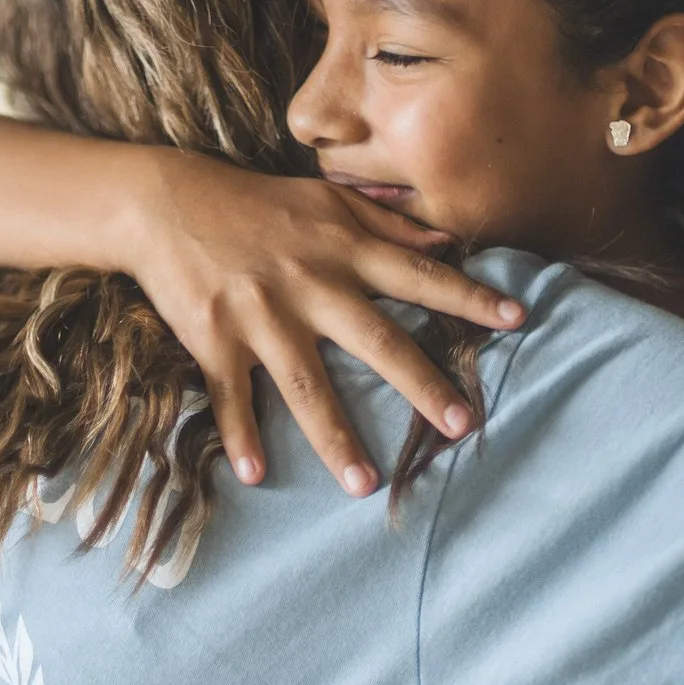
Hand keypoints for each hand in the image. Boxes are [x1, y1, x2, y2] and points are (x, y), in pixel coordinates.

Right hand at [130, 151, 524, 493]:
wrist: (166, 201)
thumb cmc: (254, 202)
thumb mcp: (326, 198)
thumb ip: (387, 224)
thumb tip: (448, 242)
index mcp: (342, 250)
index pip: (418, 276)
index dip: (469, 297)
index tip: (518, 318)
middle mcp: (309, 285)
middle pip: (376, 341)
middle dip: (421, 384)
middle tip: (461, 425)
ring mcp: (261, 315)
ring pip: (305, 385)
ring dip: (335, 438)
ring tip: (363, 486)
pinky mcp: (215, 337)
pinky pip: (231, 395)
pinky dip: (240, 435)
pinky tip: (255, 474)